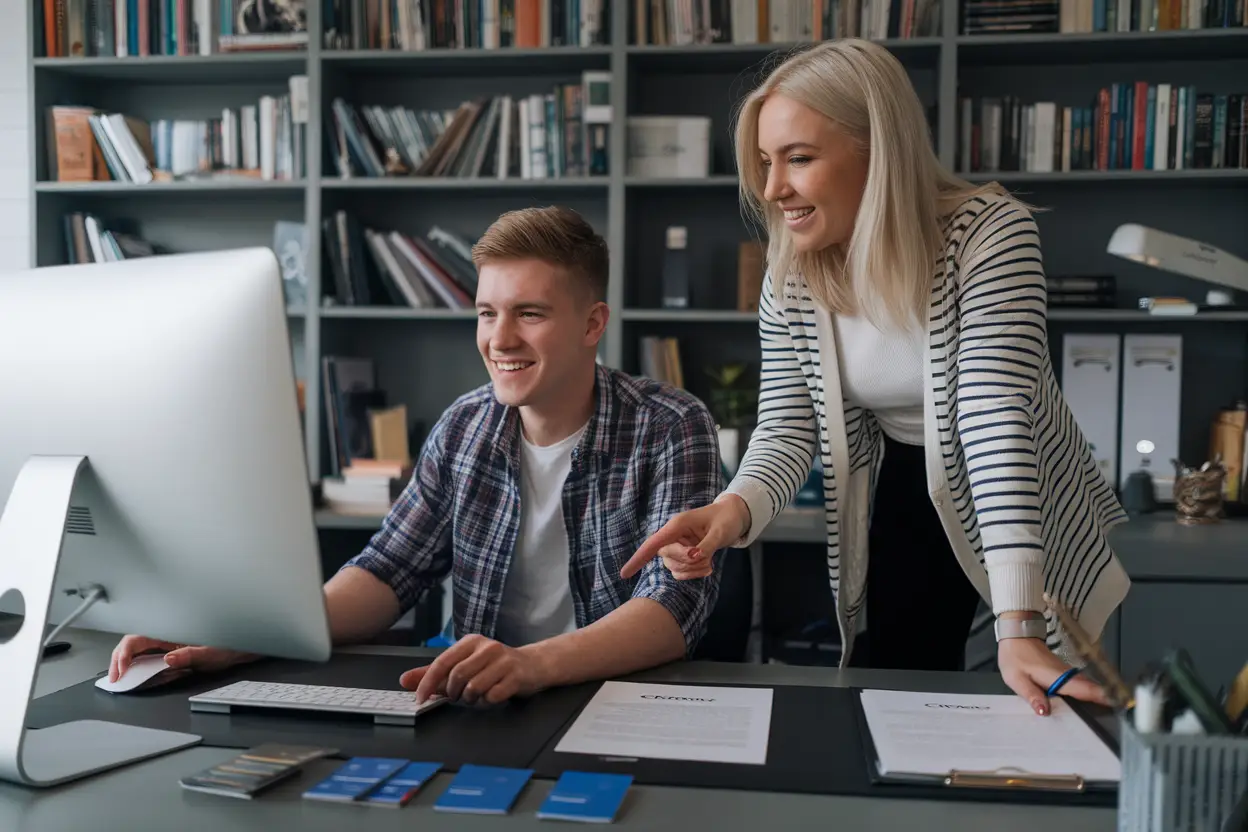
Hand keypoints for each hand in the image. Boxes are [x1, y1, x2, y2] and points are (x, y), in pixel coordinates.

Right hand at [108, 634, 255, 682]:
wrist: (240, 648)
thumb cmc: (228, 645)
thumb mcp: (210, 652)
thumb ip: (190, 655)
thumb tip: (169, 659)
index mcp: (172, 629)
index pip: (138, 638)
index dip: (124, 653)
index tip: (122, 670)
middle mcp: (167, 636)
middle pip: (133, 645)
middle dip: (119, 660)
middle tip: (115, 679)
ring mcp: (167, 644)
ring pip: (138, 651)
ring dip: (126, 664)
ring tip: (119, 679)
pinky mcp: (170, 653)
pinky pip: (149, 659)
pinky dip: (139, 668)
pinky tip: (135, 677)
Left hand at [400, 635, 547, 705]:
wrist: (533, 665)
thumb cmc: (495, 666)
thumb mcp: (464, 665)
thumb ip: (434, 673)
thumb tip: (405, 680)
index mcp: (471, 642)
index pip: (442, 662)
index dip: (427, 682)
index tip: (419, 698)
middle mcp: (487, 647)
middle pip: (457, 676)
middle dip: (453, 693)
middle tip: (458, 696)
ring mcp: (503, 661)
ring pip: (474, 688)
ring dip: (472, 699)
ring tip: (478, 695)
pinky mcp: (516, 675)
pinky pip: (492, 696)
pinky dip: (488, 702)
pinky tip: (493, 696)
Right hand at [619, 495, 749, 580]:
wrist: (734, 517)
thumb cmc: (726, 519)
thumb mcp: (720, 532)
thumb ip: (706, 545)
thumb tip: (694, 557)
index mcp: (677, 525)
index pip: (653, 543)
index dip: (638, 558)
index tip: (624, 574)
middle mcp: (673, 536)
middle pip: (665, 557)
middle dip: (685, 563)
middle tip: (706, 558)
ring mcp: (678, 547)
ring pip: (674, 567)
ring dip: (692, 570)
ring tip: (710, 563)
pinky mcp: (684, 555)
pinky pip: (682, 572)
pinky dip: (694, 573)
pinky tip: (708, 567)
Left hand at [997, 637, 1110, 715]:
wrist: (1017, 637)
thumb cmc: (1016, 656)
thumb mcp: (1017, 679)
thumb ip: (1032, 695)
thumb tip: (1045, 711)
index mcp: (1056, 677)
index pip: (1082, 689)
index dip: (1101, 697)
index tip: (1118, 703)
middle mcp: (1066, 675)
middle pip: (1090, 690)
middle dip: (1107, 700)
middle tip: (1126, 711)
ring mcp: (1066, 673)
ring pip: (1087, 687)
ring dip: (1101, 697)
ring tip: (1117, 709)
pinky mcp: (1064, 673)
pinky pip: (1080, 685)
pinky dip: (1090, 693)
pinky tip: (1096, 701)